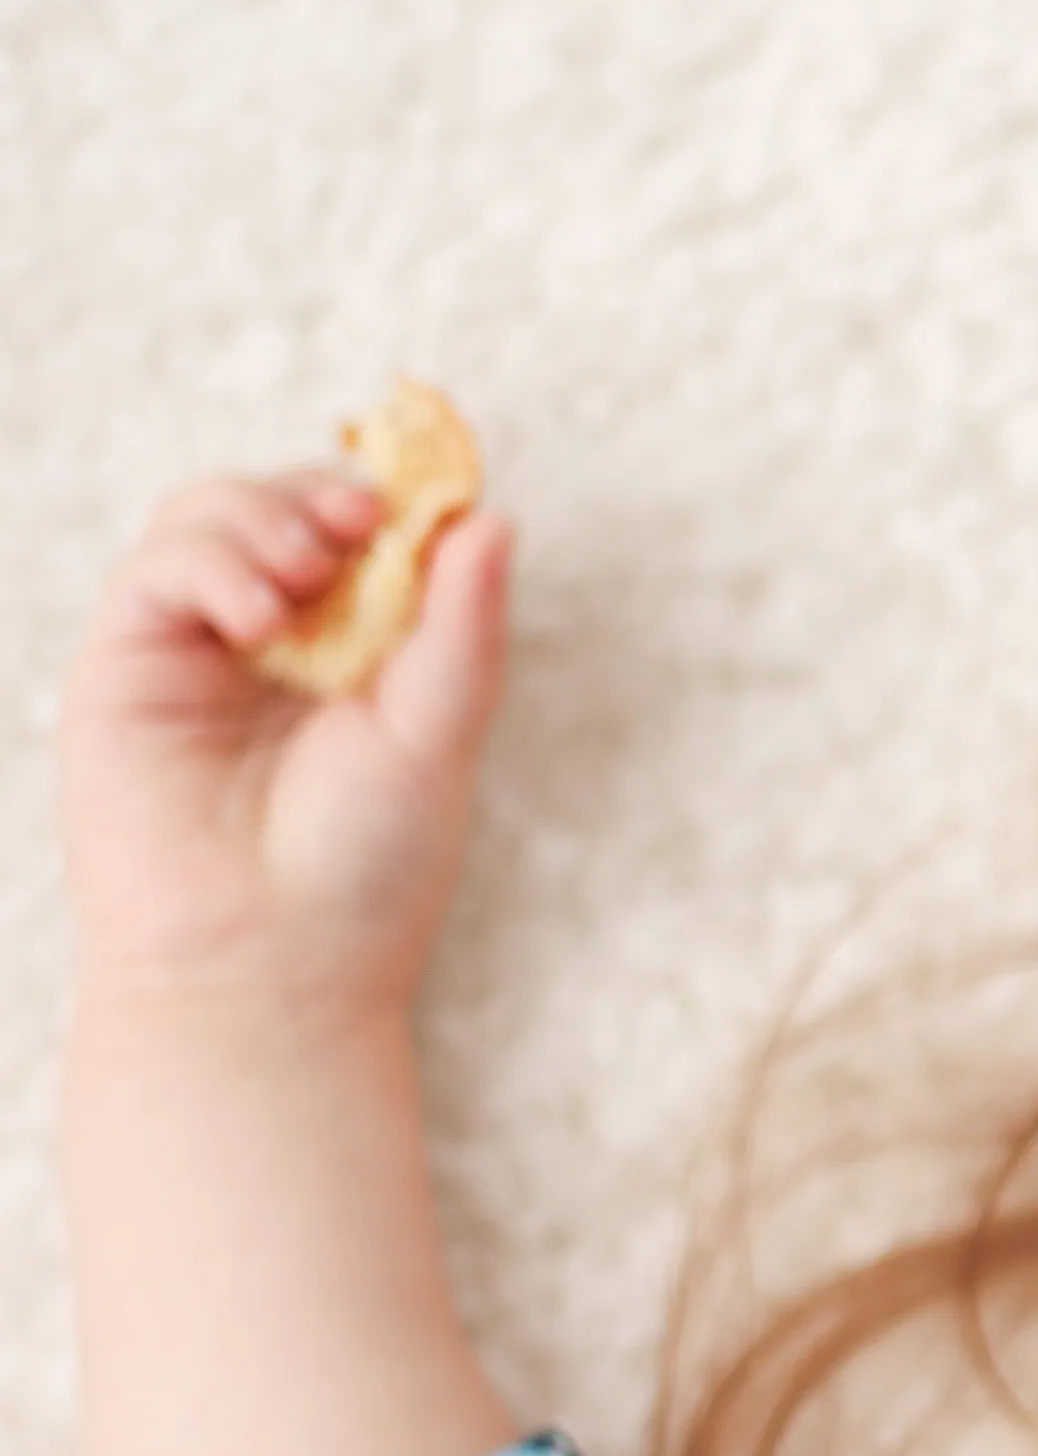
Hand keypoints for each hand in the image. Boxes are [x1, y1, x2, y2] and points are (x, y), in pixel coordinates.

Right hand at [61, 463, 516, 1013]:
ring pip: (211, 515)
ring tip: (306, 575)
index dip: (388, 497)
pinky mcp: (127, 664)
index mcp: (362, 656)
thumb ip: (463, 625)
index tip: (422, 494)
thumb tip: (491, 517)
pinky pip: (159, 568)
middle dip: (321, 495)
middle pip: (285, 506)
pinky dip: (212, 565)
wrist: (269, 960)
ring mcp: (198, 650)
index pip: (368, 536)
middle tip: (359, 526)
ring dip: (264, 516)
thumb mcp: (441, 731)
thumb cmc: (367, 868)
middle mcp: (278, 644)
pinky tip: (257, 618)